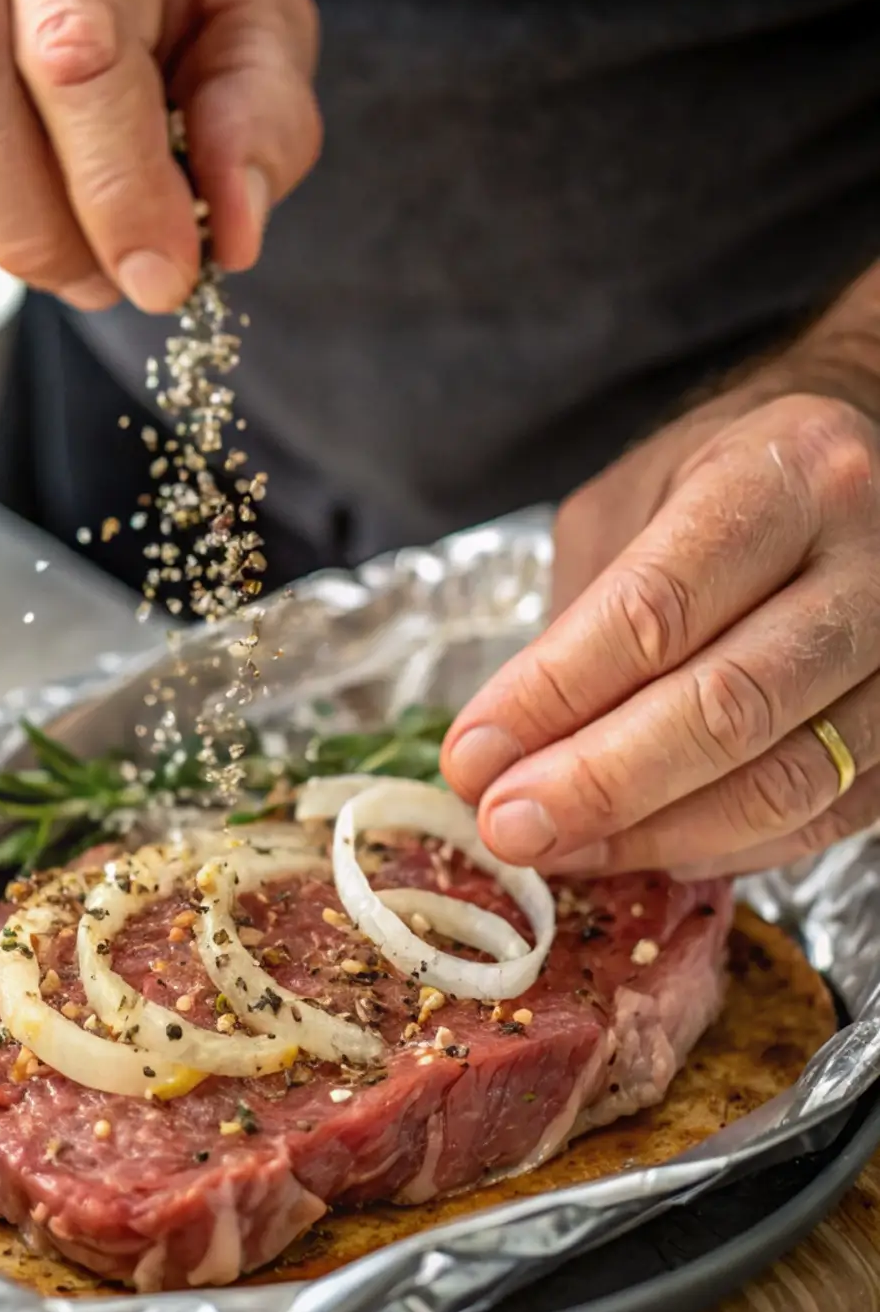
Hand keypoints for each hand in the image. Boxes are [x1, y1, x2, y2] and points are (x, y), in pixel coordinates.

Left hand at [441, 379, 879, 876]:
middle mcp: (870, 562)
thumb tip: (503, 747)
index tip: (472, 755)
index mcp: (787, 477)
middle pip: (729, 706)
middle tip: (506, 825)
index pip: (657, 609)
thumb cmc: (730, 477)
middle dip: (599, 784)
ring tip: (556, 847)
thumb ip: (580, 614)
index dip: (554, 695)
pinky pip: (825, 818)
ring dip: (654, 834)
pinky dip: (725, 848)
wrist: (860, 462)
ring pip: (785, 781)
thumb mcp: (635, 500)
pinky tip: (646, 849)